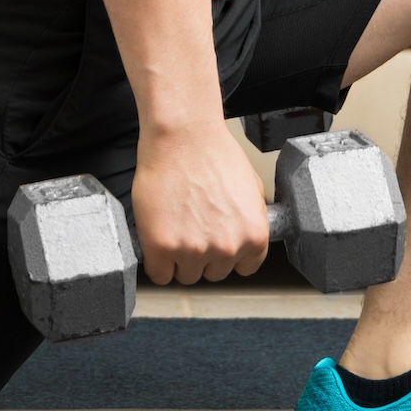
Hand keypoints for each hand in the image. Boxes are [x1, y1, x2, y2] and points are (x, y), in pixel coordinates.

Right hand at [130, 119, 270, 285]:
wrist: (183, 136)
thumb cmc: (213, 153)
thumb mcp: (252, 189)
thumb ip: (252, 222)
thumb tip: (246, 240)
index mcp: (254, 236)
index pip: (243, 269)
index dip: (227, 254)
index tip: (216, 242)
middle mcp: (228, 248)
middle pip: (213, 273)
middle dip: (203, 254)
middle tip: (191, 226)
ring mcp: (194, 250)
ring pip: (186, 275)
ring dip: (179, 258)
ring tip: (174, 225)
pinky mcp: (162, 247)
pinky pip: (160, 274)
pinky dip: (157, 261)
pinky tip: (158, 238)